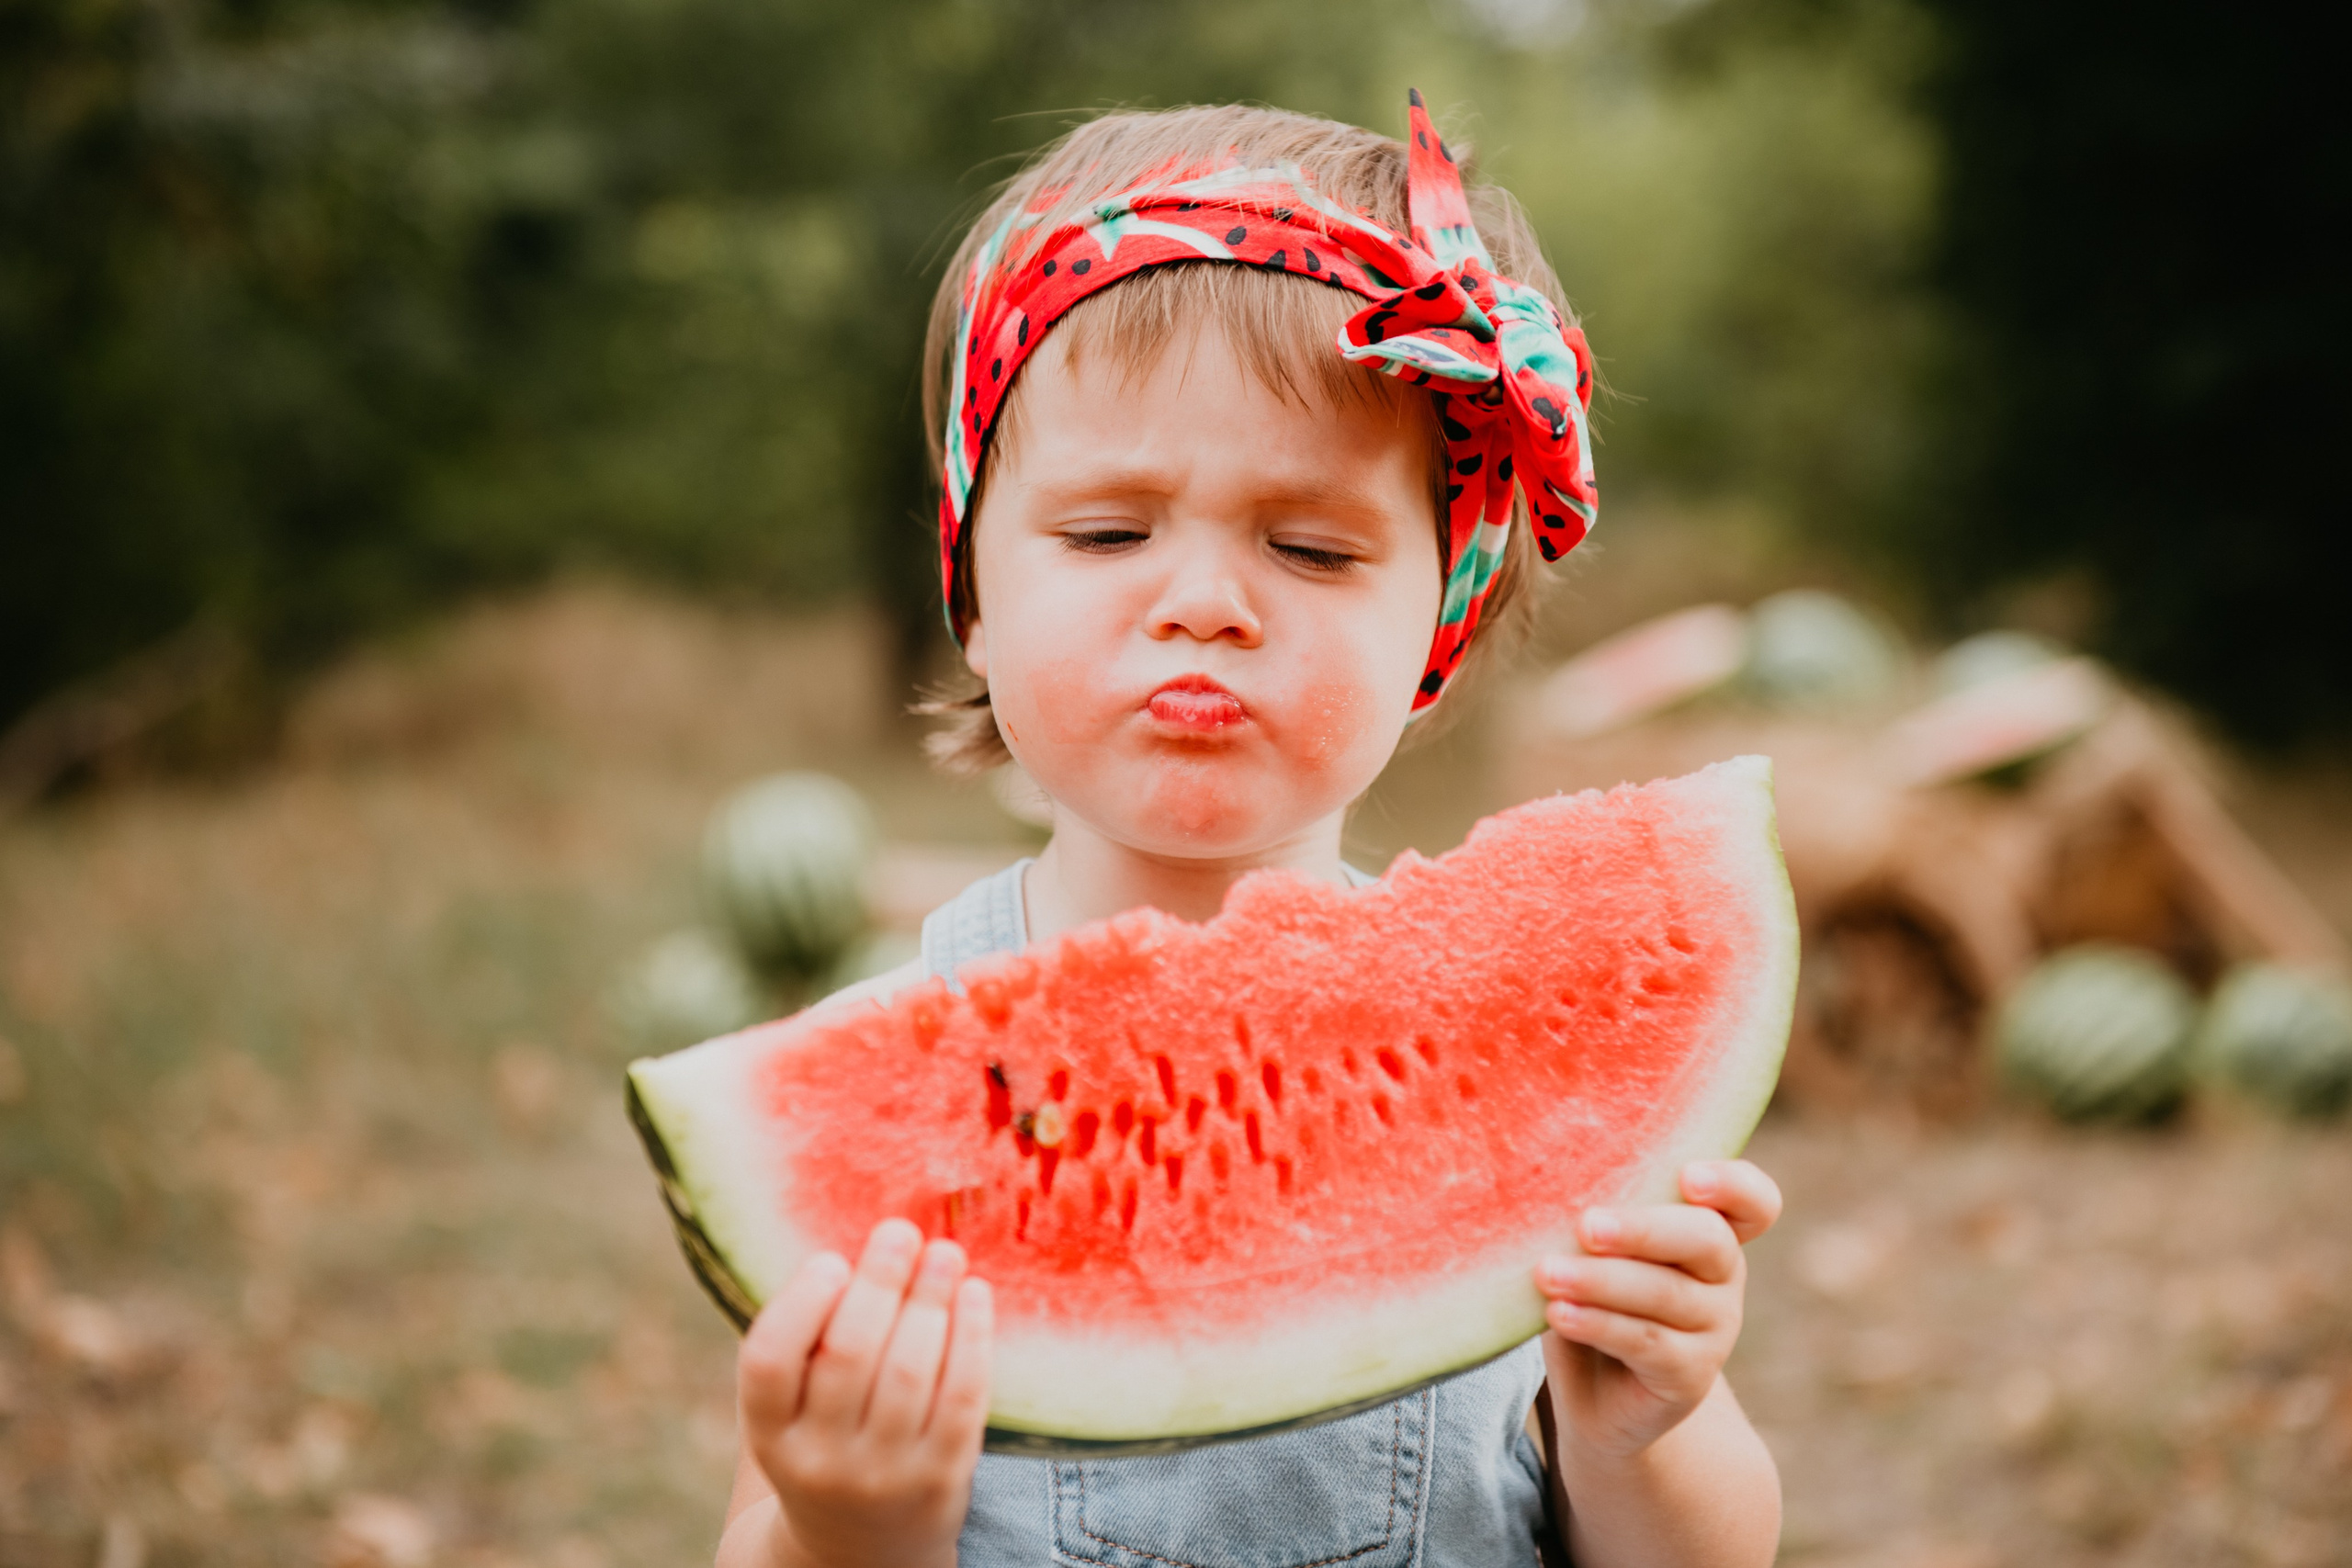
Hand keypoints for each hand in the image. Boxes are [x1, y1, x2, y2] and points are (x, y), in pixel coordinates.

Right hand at [726, 1219, 992, 1567]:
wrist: (861, 1548)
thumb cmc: (826, 1441)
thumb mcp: (793, 1409)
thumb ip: (807, 1341)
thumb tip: (861, 1244)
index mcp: (772, 1433)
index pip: (769, 1362)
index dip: (801, 1303)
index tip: (832, 1258)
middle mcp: (821, 1461)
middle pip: (850, 1355)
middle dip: (880, 1281)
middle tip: (901, 1231)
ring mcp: (885, 1475)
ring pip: (910, 1372)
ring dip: (930, 1299)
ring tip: (944, 1252)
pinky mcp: (943, 1479)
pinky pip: (963, 1397)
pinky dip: (972, 1337)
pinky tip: (975, 1294)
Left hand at [1534, 1160, 1780, 1461]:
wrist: (1596, 1397)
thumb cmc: (1591, 1297)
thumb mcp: (1592, 1251)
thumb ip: (1591, 1219)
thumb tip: (1549, 1185)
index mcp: (1708, 1226)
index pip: (1752, 1200)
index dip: (1732, 1184)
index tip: (1688, 1177)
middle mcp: (1723, 1273)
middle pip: (1706, 1239)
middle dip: (1643, 1229)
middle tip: (1586, 1225)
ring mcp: (1716, 1326)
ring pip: (1666, 1293)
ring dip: (1601, 1280)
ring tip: (1548, 1274)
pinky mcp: (1692, 1374)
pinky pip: (1647, 1342)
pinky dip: (1598, 1324)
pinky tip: (1558, 1314)